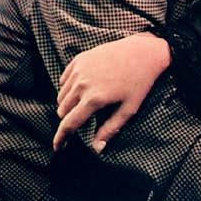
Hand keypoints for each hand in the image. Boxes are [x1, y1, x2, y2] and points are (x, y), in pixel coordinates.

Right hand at [53, 32, 170, 152]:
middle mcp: (82, 84)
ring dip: (68, 104)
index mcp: (94, 99)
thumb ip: (110, 129)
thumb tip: (97, 148)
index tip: (58, 147)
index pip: (69, 124)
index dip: (61, 138)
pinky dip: (68, 88)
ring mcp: (79, 70)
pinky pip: (64, 79)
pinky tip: (82, 89)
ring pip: (61, 95)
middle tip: (82, 119)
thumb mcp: (129, 109)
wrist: (143, 52)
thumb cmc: (139, 83)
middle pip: (62, 110)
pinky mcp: (79, 59)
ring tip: (84, 104)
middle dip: (68, 118)